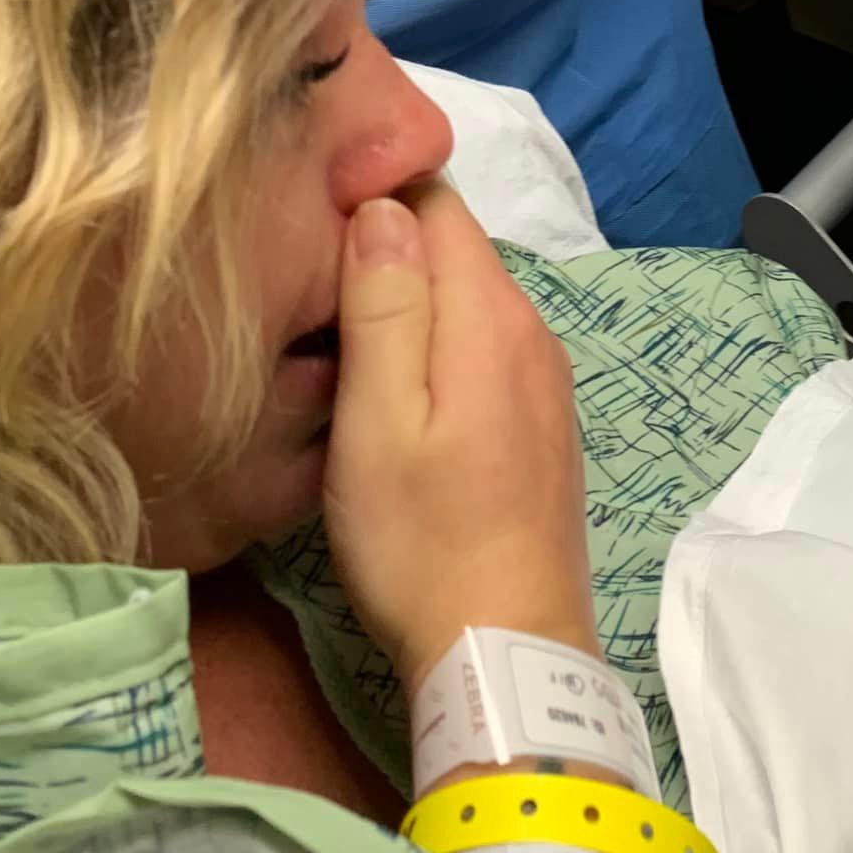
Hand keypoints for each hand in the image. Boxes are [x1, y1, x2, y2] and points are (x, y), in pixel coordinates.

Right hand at [323, 187, 593, 684]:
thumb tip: (381, 204)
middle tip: (305, 300)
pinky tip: (396, 401)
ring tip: (338, 351)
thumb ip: (384, 305)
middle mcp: (535, 333)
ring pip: (467, 305)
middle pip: (454, 251)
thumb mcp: (378, 420)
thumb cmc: (423, 541)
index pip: (436, 202)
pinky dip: (440, 357)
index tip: (305, 237)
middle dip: (385, 256)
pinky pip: (485, 355)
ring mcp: (548, 383)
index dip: (369, 201)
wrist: (508, 651)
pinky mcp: (545, 426)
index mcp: (494, 317)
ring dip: (409, 311)